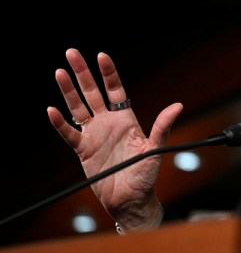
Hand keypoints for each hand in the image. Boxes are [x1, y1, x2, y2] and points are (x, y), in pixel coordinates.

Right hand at [46, 48, 183, 229]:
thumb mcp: (156, 148)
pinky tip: (51, 110)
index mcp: (126, 120)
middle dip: (83, 73)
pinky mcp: (83, 151)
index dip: (108, 73)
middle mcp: (108, 123)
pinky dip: (60, 123)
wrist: (131, 200)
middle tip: (72, 53)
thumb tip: (177, 106)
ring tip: (60, 72)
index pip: (115, 90)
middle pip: (92, 92)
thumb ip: (163, 126)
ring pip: (78, 108)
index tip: (101, 56)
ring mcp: (94, 135)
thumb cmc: (146, 176)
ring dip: (68, 91)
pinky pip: (69, 134)